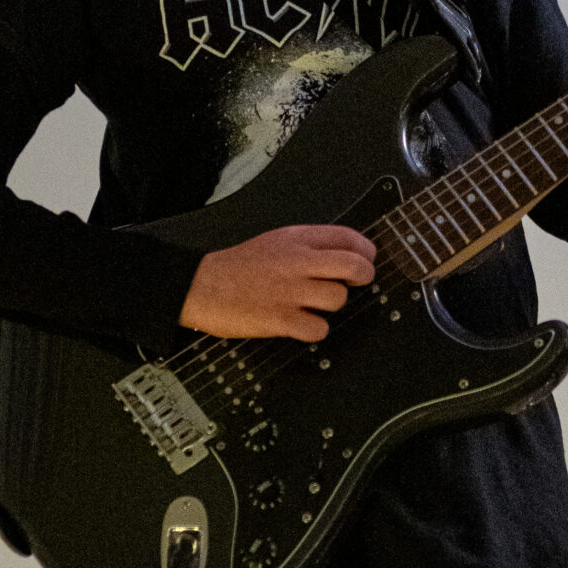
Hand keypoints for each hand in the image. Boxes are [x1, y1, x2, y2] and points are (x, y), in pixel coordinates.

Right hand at [180, 225, 378, 340]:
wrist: (201, 286)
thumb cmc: (240, 266)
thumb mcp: (276, 241)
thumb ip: (310, 245)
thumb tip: (347, 253)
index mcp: (297, 240)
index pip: (349, 238)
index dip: (366, 251)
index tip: (365, 260)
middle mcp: (297, 262)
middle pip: (354, 266)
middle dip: (364, 276)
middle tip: (357, 282)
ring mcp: (290, 292)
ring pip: (338, 299)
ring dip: (331, 305)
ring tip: (313, 304)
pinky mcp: (280, 319)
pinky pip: (319, 328)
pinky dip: (314, 329)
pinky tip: (302, 323)